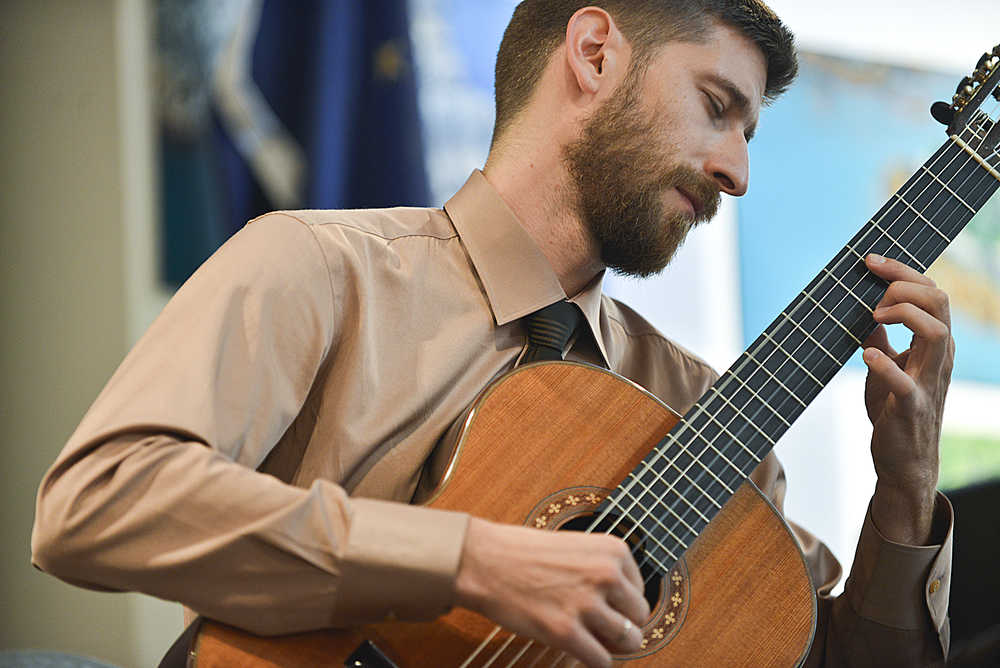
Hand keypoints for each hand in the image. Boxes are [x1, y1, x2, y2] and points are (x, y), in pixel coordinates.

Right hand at [455, 517, 649, 667]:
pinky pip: (602, 661)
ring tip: (590, 638)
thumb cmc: (524, 554)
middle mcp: (606, 574)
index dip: (621, 604)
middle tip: (597, 626)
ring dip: (611, 646)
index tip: (601, 605)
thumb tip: (628, 610)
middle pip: (640, 617)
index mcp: (613, 550)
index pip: (640, 590)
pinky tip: (578, 652)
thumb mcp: (577, 548)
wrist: (484, 561)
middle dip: (622, 626)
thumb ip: (604, 570)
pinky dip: (594, 663)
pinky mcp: (566, 631)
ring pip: (629, 641)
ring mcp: (587, 603)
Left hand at [861, 254, 952, 543]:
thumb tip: (868, 311)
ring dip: (904, 315)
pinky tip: (865, 353)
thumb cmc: (895, 411)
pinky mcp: (912, 408)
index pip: (931, 293)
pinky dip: (885, 364)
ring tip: (874, 317)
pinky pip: (906, 383)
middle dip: (905, 284)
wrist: (903, 460)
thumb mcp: (886, 367)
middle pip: (940, 302)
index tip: (869, 261)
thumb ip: (883, 338)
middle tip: (871, 291)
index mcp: (933, 344)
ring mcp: (929, 382)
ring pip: (938, 333)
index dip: (902, 272)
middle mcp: (938, 358)